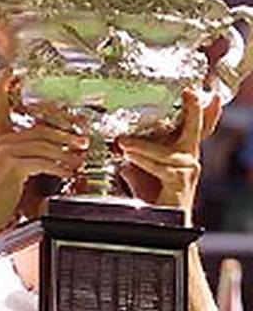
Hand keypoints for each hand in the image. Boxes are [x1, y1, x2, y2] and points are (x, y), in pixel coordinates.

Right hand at [0, 73, 87, 232]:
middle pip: (40, 128)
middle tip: (82, 139)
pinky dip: (60, 167)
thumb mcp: (1, 171)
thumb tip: (45, 155)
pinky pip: (44, 161)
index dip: (3, 85)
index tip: (10, 71)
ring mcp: (5, 151)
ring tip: (79, 160)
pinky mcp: (13, 166)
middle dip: (65, 133)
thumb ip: (18, 158)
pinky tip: (68, 173)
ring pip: (45, 144)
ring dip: (67, 152)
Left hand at [117, 88, 220, 220]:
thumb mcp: (139, 166)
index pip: (190, 124)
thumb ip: (131, 151)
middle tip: (189, 93)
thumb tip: (114, 139)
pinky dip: (144, 161)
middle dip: (194, 110)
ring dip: (143, 146)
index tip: (191, 89)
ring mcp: (187, 170)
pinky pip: (163, 168)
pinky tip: (129, 157)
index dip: (193, 107)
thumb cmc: (151, 193)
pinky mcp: (180, 184)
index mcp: (181, 149)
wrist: (160, 221)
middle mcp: (189, 157)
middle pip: (195, 129)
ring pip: (167, 152)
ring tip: (123, 142)